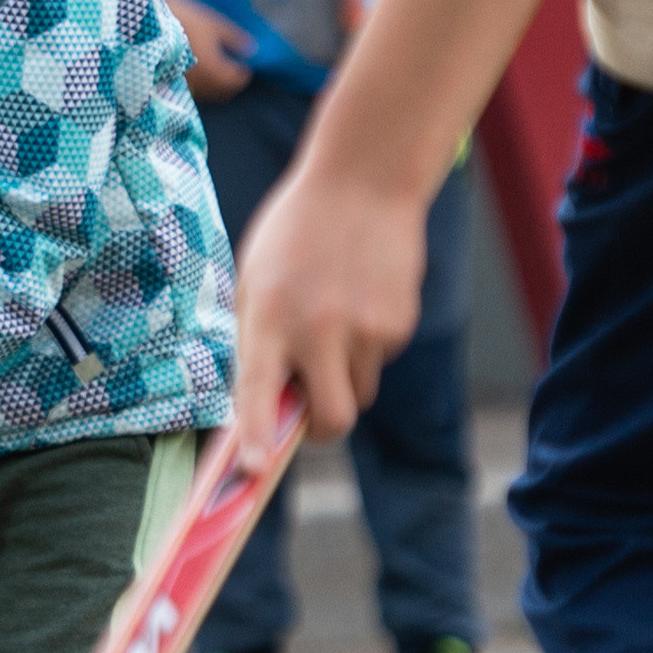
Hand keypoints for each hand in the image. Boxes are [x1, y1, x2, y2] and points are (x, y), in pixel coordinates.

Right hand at [164, 0, 254, 101]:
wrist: (141, 23)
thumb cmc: (181, 18)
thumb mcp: (211, 23)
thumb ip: (233, 38)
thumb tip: (252, 48)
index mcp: (215, 71)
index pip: (236, 82)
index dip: (242, 74)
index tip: (243, 66)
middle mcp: (200, 85)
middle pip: (221, 92)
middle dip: (229, 82)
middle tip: (231, 69)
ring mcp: (182, 87)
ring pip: (205, 93)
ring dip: (213, 84)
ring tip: (213, 68)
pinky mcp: (167, 84)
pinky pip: (189, 90)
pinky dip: (197, 84)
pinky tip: (193, 69)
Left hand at [234, 159, 426, 464]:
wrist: (364, 179)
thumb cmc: (296, 232)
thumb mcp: (255, 276)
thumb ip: (256, 337)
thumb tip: (261, 405)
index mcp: (269, 315)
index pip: (257, 389)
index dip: (256, 437)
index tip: (253, 473)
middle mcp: (318, 329)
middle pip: (332, 420)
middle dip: (323, 427)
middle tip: (312, 409)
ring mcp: (365, 329)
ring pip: (358, 391)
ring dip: (345, 376)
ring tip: (335, 317)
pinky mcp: (399, 323)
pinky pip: (380, 359)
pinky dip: (369, 343)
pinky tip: (361, 295)